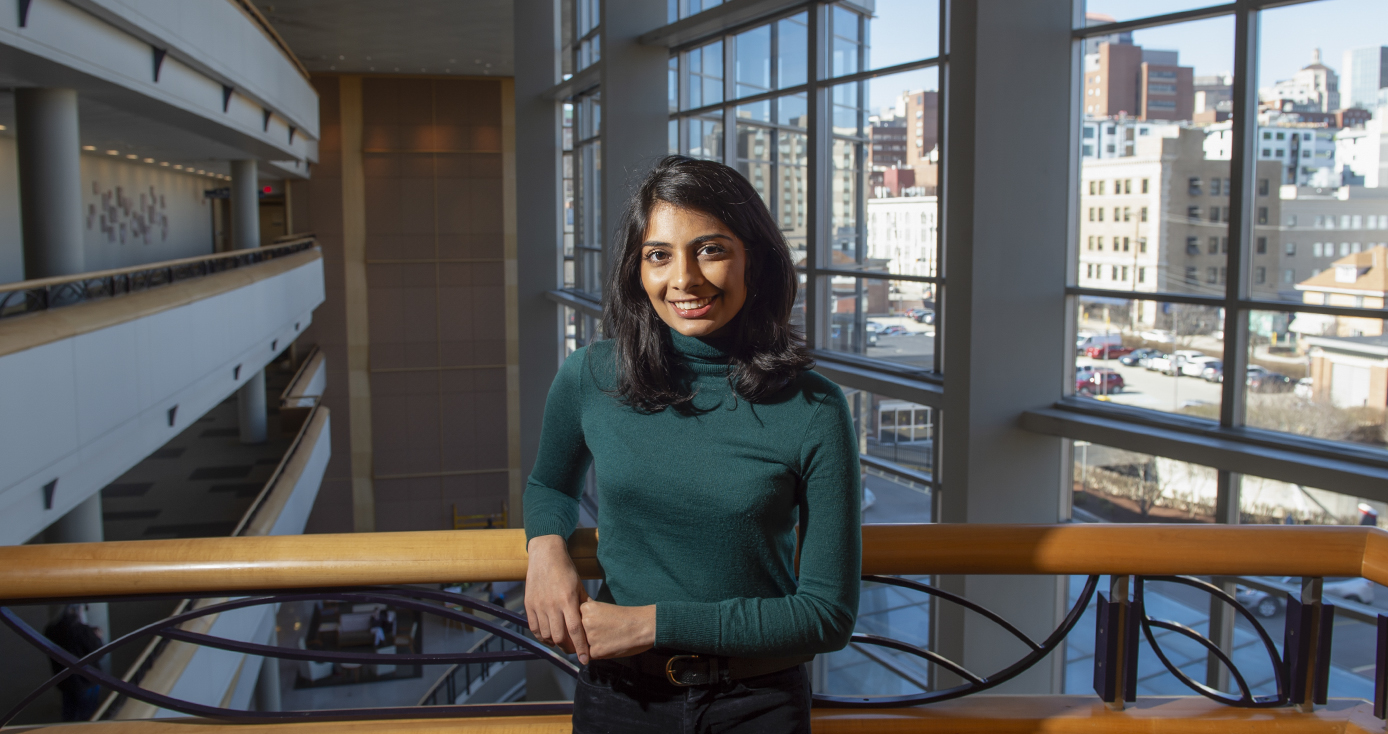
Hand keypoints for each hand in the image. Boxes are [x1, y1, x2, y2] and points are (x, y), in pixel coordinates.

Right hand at [524, 535, 591, 663]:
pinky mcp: (529, 604)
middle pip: (559, 637)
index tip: (584, 660)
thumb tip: (591, 624)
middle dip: (567, 648)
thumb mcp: (579, 586)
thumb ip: (583, 605)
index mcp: (567, 600)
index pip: (575, 631)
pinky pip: (534, 627)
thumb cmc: (566, 570)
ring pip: (546, 635)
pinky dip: (541, 636)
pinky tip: (548, 637)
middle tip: (573, 650)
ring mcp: (538, 605)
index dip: (580, 647)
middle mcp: (552, 605)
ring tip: (561, 644)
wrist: (545, 555)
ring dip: (554, 643)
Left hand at [580, 600, 655, 658]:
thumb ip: (589, 617)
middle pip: (579, 634)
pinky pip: (591, 655)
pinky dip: (600, 653)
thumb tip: (577, 629)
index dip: (587, 625)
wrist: (643, 626)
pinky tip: (612, 645)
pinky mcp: (596, 651)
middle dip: (589, 636)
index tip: (599, 624)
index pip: (576, 621)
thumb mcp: (603, 609)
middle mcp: (585, 621)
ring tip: (610, 638)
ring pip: (584, 645)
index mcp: (586, 608)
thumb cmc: (627, 617)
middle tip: (606, 632)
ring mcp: (590, 637)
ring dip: (594, 645)